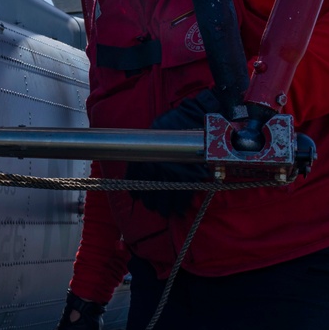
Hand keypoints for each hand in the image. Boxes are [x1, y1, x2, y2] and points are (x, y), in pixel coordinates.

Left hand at [128, 89, 218, 216]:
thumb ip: (146, 149)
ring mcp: (173, 171)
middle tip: (153, 207)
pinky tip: (180, 210)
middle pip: (149, 190)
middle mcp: (155, 165)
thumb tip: (141, 161)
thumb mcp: (152, 133)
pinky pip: (184, 194)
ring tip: (165, 212)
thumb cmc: (172, 124)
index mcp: (144, 156)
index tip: (138, 197)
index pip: (134, 179)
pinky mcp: (190, 174)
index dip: (136, 191)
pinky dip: (182, 204)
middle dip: (151, 202)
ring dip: (165, 207)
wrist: (194, 118)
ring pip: (166, 196)